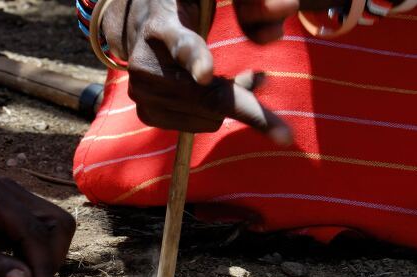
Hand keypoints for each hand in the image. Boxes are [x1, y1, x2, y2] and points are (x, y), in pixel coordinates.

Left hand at [0, 177, 75, 276]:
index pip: (37, 233)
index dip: (46, 268)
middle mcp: (10, 190)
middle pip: (59, 224)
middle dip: (53, 258)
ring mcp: (14, 196)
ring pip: (56, 226)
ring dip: (49, 255)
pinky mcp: (14, 207)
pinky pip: (42, 229)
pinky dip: (39, 252)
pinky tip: (20, 269)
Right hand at [101, 0, 292, 139]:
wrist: (142, 30)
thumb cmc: (185, 9)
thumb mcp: (200, 0)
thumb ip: (238, 6)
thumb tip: (274, 22)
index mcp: (161, 26)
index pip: (183, 46)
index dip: (196, 60)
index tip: (206, 74)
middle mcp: (146, 65)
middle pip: (208, 96)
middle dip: (243, 93)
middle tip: (261, 78)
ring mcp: (144, 94)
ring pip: (210, 116)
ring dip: (229, 101)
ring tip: (224, 78)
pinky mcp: (149, 115)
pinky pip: (201, 125)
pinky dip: (216, 113)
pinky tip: (212, 93)